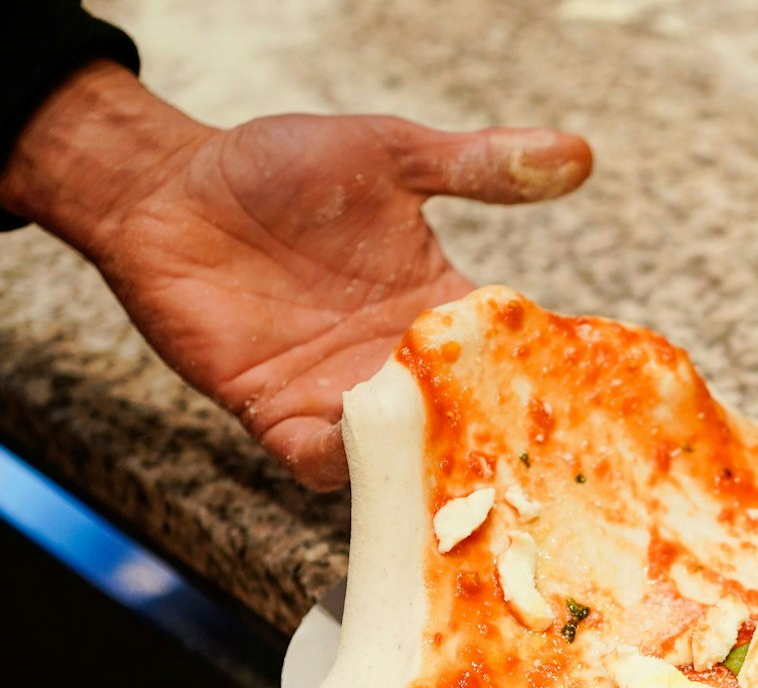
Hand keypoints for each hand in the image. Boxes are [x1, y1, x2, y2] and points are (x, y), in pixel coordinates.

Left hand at [0, 62, 591, 488]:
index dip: (543, 373)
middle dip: (494, 441)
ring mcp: (340, 393)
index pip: (506, 353)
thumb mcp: (389, 154)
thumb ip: (479, 164)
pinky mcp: (278, 414)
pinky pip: (321, 462)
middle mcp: (396, 360)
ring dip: (423, 460)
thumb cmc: (276, 168)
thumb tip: (582, 155)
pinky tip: (354, 442)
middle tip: (529, 457)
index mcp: (435, 305)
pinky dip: (341, 464)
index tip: (587, 390)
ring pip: (400, 453)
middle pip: (462, 420)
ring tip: (447, 462)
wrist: (170, 191)